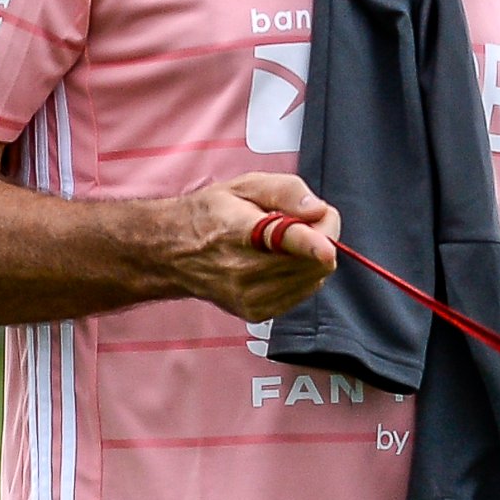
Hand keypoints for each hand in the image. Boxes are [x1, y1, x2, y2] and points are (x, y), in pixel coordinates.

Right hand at [172, 172, 341, 321]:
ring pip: (313, 279)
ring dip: (311, 258)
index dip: (310, 243)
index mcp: (239, 231)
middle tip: (300, 222)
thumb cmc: (211, 214)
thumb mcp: (244, 185)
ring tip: (283, 243)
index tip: (326, 249)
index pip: (282, 240)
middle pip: (312, 261)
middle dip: (321, 237)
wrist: (173, 253)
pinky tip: (278, 262)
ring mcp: (250, 297)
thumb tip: (317, 210)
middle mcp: (243, 271)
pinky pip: (303, 293)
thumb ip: (285, 190)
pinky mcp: (257, 313)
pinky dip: (301, 276)